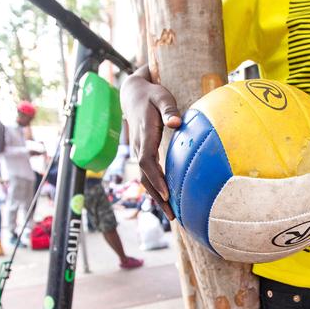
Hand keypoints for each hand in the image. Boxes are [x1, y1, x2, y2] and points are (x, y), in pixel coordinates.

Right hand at [120, 65, 180, 219]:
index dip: (155, 179)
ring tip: (172, 215)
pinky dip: (156, 189)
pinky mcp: (142, 153)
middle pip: (144, 177)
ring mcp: (138, 151)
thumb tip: (176, 122)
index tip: (166, 194)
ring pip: (145, 179)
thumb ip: (169, 109)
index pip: (146, 161)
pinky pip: (147, 174)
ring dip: (157, 198)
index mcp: (144, 135)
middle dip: (157, 197)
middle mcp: (138, 147)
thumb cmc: (152, 94)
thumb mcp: (162, 96)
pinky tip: (168, 200)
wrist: (133, 93)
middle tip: (173, 214)